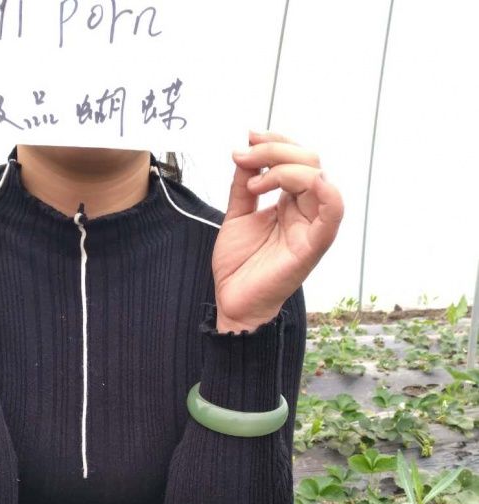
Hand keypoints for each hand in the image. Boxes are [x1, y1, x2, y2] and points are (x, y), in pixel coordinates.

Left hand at [212, 129, 343, 331]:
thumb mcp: (237, 214)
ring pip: (317, 176)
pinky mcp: (314, 244)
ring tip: (253, 180)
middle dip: (275, 149)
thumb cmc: (239, 266)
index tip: (247, 138)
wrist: (233, 301)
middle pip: (309, 160)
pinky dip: (322, 188)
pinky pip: (333, 210)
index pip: (296, 158)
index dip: (275, 141)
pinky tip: (287, 182)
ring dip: (283, 166)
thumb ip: (244, 183)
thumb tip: (246, 151)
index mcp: (292, 203)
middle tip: (245, 155)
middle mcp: (306, 211)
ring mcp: (312, 226)